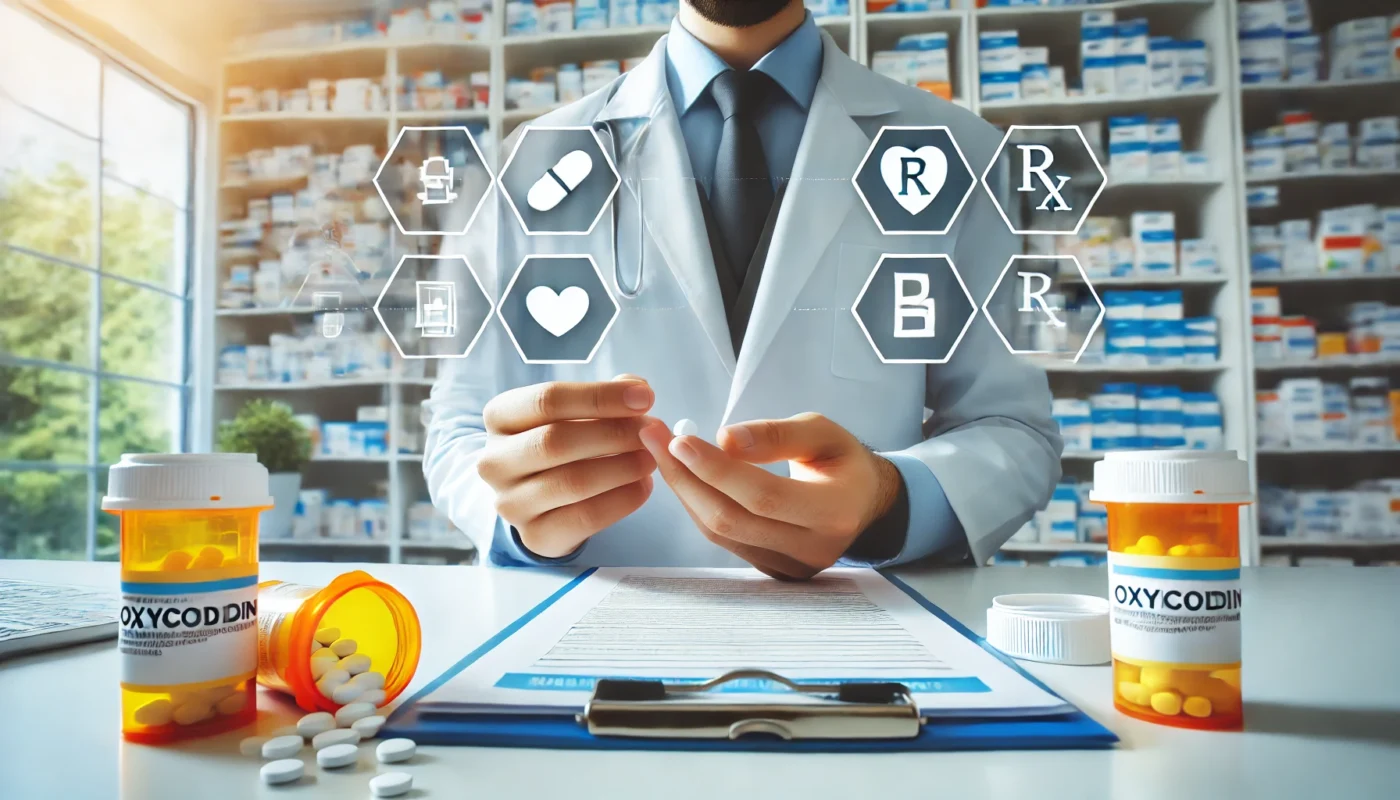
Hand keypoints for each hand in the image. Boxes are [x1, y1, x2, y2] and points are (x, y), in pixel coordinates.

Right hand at [479, 377, 657, 557]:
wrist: (539, 502)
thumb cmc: (560, 445)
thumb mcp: (572, 413)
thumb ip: (604, 397)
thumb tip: (637, 390)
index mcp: (500, 417)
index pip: (547, 400)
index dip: (600, 396)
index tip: (645, 397)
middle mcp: (494, 460)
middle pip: (556, 440)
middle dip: (614, 433)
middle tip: (651, 431)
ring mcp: (510, 502)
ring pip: (572, 482)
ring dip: (622, 467)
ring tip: (650, 458)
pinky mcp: (534, 535)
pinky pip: (584, 518)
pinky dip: (623, 500)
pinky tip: (643, 486)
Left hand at [638, 413, 900, 579]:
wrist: (866, 504)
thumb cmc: (843, 461)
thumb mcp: (824, 432)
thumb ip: (777, 434)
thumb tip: (724, 439)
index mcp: (834, 510)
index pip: (763, 495)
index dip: (716, 469)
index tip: (679, 439)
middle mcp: (812, 548)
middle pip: (732, 519)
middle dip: (686, 478)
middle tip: (655, 439)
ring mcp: (790, 568)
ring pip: (722, 533)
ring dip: (685, 492)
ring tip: (662, 453)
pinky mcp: (772, 572)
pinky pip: (725, 540)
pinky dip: (699, 507)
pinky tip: (686, 478)